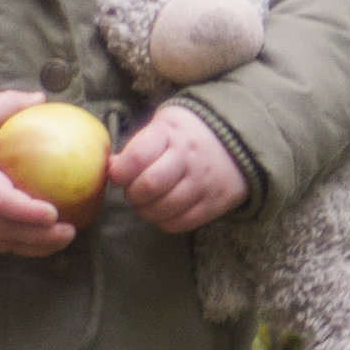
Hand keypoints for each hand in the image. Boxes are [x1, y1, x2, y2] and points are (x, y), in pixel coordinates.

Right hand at [0, 89, 79, 255]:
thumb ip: (4, 106)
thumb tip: (39, 99)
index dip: (25, 210)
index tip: (52, 212)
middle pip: (5, 231)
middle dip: (39, 236)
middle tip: (70, 230)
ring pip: (4, 244)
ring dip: (36, 245)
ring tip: (66, 237)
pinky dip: (24, 246)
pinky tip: (47, 241)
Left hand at [110, 103, 245, 233]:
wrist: (238, 140)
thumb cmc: (187, 133)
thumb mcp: (163, 126)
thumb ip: (137, 146)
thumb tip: (112, 167)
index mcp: (171, 134)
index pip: (138, 157)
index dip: (120, 171)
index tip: (116, 175)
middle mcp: (189, 158)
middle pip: (150, 186)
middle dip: (132, 194)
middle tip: (132, 191)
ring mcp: (204, 183)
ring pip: (164, 208)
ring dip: (146, 210)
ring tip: (146, 202)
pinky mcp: (215, 203)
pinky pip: (182, 223)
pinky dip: (165, 221)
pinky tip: (163, 211)